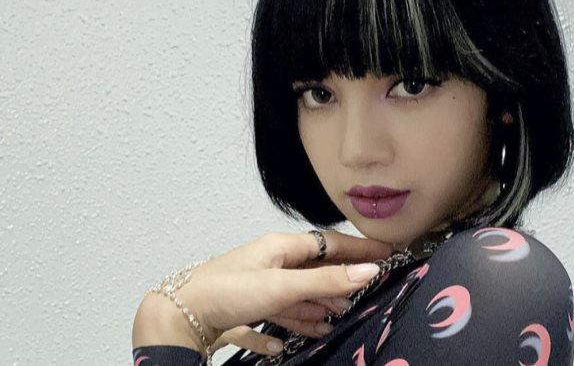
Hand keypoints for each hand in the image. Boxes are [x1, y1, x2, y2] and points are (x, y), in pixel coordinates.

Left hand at [133, 230, 393, 357]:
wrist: (179, 315)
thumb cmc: (230, 291)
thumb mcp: (282, 285)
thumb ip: (325, 280)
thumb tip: (369, 270)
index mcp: (281, 247)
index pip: (329, 243)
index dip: (358, 248)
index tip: (387, 253)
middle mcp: (271, 262)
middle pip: (314, 270)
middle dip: (338, 282)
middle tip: (364, 294)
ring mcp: (258, 284)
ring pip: (296, 293)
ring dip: (316, 305)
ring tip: (337, 317)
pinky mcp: (246, 306)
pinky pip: (276, 314)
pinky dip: (290, 323)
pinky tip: (298, 337)